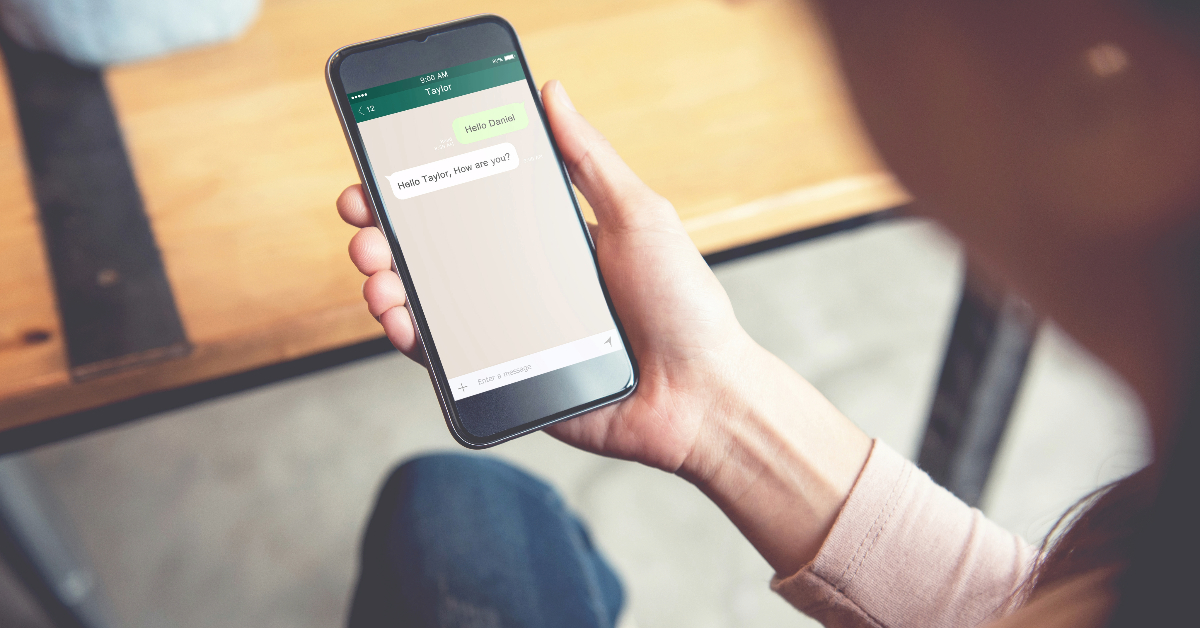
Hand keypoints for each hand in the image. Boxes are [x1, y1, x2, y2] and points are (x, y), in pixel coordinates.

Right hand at [336, 79, 753, 473]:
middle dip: (386, 232)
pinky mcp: (506, 377)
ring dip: (388, 281)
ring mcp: (508, 331)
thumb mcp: (638, 215)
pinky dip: (412, 337)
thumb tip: (552, 92)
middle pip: (435, 251)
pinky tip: (399, 318)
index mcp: (547, 239)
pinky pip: (446, 358)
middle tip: (364, 219)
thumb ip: (589, 159)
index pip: (469, 203)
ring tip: (377, 271)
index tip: (382, 168)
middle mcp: (520, 282)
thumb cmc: (683, 305)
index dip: (419, 186)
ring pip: (429, 302)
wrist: (701, 395)